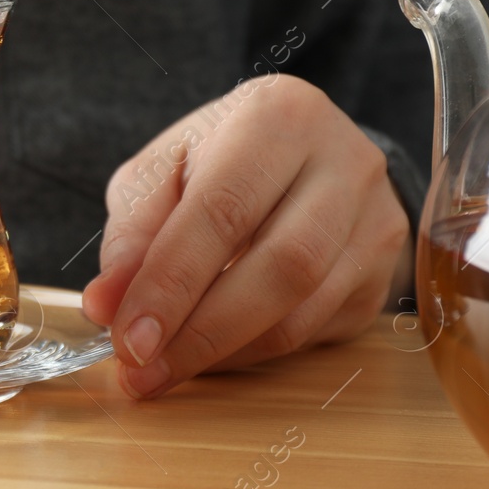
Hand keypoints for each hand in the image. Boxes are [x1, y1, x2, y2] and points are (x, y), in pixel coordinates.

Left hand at [81, 75, 412, 398]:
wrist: (300, 153)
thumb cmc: (218, 158)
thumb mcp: (160, 171)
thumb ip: (132, 232)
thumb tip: (106, 306)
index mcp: (279, 117)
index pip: (222, 211)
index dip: (171, 284)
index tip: (128, 339)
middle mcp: (345, 164)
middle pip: (278, 267)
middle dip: (200, 332)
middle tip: (141, 370)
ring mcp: (375, 221)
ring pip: (302, 310)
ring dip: (223, 352)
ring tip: (163, 370)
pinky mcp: (382, 273)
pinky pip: (316, 332)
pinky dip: (252, 353)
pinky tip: (210, 355)